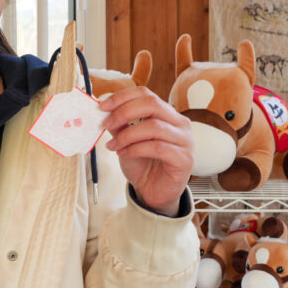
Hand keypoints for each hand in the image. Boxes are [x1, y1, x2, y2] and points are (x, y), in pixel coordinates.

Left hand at [99, 86, 193, 215]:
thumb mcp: (126, 140)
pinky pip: (158, 147)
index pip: (146, 94)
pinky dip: (136, 149)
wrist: (153, 193)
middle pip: (152, 104)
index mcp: (167, 114)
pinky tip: (124, 154)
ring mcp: (185, 140)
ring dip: (128, 135)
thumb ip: (119, 124)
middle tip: (106, 124)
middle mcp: (180, 123)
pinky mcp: (184, 159)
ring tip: (113, 146)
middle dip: (124, 112)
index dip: (122, 97)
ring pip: (154, 127)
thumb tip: (105, 109)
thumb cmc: (143, 165)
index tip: (102, 106)